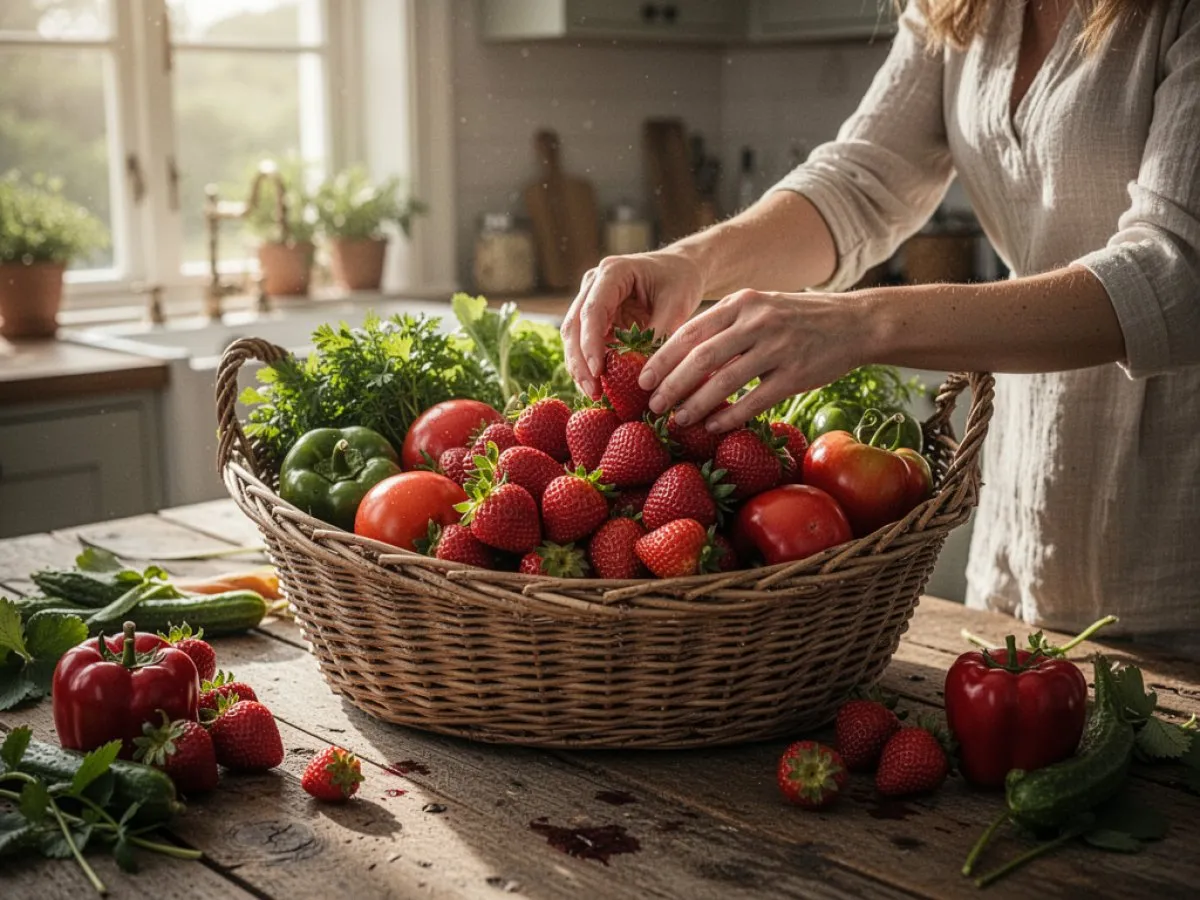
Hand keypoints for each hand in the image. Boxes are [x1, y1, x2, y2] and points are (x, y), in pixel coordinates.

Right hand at [561, 250, 704, 397]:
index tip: (598, 372)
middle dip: (580, 361)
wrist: (680, 268)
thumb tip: (643, 373)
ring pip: (573, 336)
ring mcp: (590, 299)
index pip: (593, 310)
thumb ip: (658, 335)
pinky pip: (585, 343)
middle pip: (574, 325)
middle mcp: (594, 283)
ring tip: (593, 394)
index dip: (591, 343)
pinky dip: (589, 364)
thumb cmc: (681, 280)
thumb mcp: (677, 305)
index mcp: (613, 271)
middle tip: (592, 391)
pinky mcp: (595, 317)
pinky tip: (598, 387)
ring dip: (580, 366)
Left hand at [639, 289, 871, 432]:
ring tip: (678, 420)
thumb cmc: (797, 319)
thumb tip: (680, 355)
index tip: (642, 379)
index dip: (663, 358)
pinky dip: (730, 417)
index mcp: (742, 303)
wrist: (855, 322)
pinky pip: (755, 401)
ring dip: (696, 405)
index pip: (691, 331)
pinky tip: (714, 428)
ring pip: (725, 382)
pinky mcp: (797, 375)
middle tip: (653, 405)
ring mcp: (779, 348)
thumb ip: (725, 325)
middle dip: (672, 385)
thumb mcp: (760, 307)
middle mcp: (758, 322)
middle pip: (702, 358)